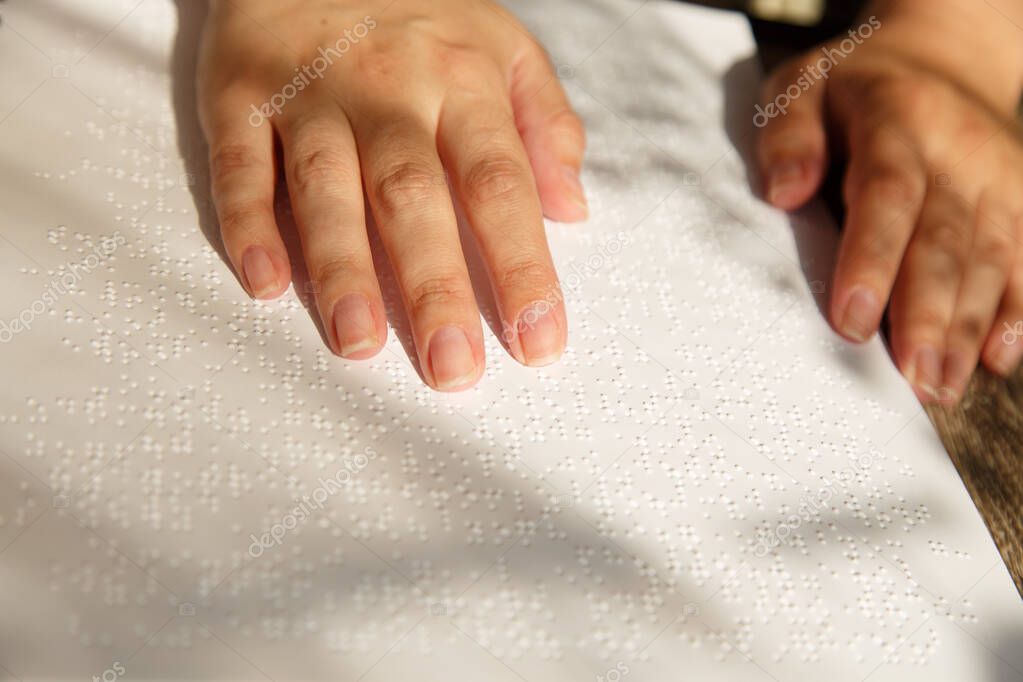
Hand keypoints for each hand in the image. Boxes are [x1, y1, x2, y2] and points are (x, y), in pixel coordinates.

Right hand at [196, 0, 586, 390]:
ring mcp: (311, 96)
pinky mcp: (240, 96)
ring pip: (325, 186)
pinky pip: (241, 163)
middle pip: (415, 197)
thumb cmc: (422, 13)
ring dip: (341, 266)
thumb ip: (545, 122)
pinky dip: (249, 222)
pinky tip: (265, 283)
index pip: (500, 187)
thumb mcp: (504, 46)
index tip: (538, 342)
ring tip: (359, 344)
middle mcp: (389, 95)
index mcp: (463, 85)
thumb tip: (573, 208)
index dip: (521, 267)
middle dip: (435, 287)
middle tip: (451, 369)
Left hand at [755, 1, 1022, 403]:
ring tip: (940, 387)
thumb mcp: (803, 86)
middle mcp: (957, 154)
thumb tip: (783, 193)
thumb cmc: (852, 87)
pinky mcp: (1019, 202)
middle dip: (928, 315)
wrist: (942, 59)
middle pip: (945, 242)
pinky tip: (997, 361)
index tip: (849, 322)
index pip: (887, 196)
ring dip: (966, 329)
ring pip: (989, 260)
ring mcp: (996, 180)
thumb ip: (788, 133)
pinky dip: (1015, 313)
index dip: (870, 262)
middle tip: (909, 379)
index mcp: (897, 122)